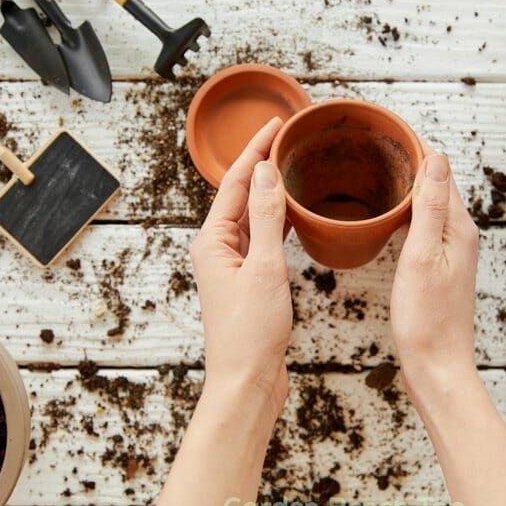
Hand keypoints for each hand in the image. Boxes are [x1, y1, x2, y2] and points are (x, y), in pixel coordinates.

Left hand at [190, 118, 291, 425]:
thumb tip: (265, 171)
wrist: (248, 380)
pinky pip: (262, 237)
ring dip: (270, 191)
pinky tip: (292, 212)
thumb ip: (266, 218)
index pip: (236, 182)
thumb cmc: (250, 333)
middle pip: (241, 195)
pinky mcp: (248, 279)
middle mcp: (218, 248)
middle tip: (287, 138)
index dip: (256, 149)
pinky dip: (277, 220)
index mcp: (212, 241)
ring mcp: (232, 264)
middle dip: (262, 164)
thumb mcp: (264, 268)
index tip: (276, 124)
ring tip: (291, 166)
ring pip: (252, 216)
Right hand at [390, 146, 479, 402]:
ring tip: (379, 170)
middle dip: (411, 162)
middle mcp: (460, 235)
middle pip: (437, 186)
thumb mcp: (423, 256)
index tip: (390, 129)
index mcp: (458, 228)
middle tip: (376, 143)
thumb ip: (431, 206)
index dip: (417, 148)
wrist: (436, 366)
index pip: (440, 172)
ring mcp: (450, 252)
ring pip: (430, 206)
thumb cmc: (427, 319)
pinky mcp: (439, 267)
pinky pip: (424, 226)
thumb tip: (437, 158)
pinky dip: (408, 212)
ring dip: (409, 187)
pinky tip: (389, 215)